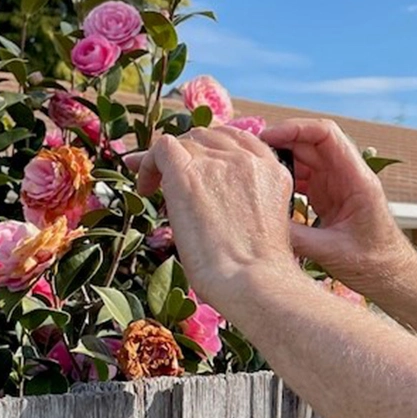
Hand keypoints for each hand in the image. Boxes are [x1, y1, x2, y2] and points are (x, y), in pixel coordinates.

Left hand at [132, 125, 304, 315]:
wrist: (253, 280)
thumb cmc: (258, 272)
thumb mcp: (263, 224)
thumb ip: (246, 202)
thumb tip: (214, 205)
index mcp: (272, 171)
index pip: (239, 140)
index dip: (214, 149)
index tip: (198, 164)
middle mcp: (247, 159)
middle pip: (209, 136)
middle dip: (189, 152)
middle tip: (168, 174)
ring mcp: (217, 163)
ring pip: (184, 141)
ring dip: (167, 160)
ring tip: (152, 185)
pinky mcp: (187, 173)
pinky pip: (161, 148)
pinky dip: (148, 163)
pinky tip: (145, 188)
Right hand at [261, 118, 416, 294]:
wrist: (391, 277)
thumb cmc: (374, 265)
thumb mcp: (332, 252)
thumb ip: (298, 237)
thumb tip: (260, 224)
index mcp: (357, 180)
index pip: (326, 135)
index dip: (295, 128)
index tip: (267, 136)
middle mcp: (347, 176)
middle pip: (309, 143)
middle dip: (279, 143)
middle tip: (248, 154)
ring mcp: (337, 184)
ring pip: (304, 159)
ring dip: (279, 161)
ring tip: (251, 172)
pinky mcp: (328, 196)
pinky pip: (302, 177)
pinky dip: (283, 179)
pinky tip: (264, 190)